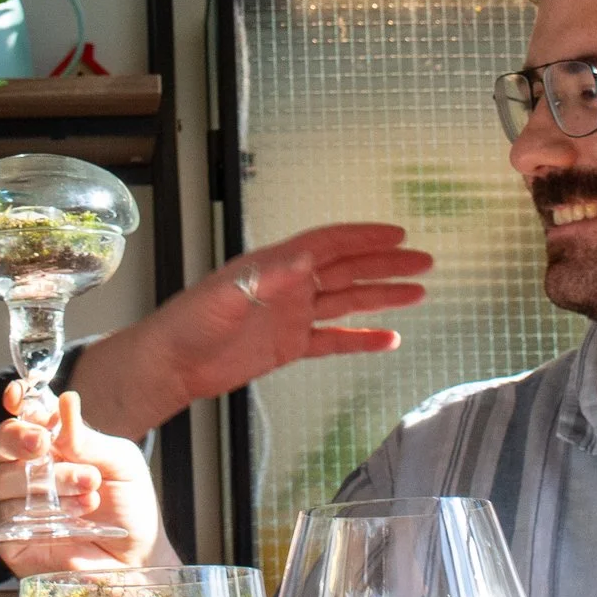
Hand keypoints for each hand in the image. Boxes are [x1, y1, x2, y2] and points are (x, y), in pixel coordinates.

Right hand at [0, 385, 177, 574]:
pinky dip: (36, 514)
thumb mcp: (121, 464)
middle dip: (19, 438)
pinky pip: (2, 517)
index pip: (26, 415)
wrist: (135, 560)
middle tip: (44, 443)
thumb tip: (66, 400)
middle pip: (2, 442)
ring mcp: (16, 503)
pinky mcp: (9, 537)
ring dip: (47, 482)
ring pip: (2, 479)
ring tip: (88, 489)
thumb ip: (89, 437)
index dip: (18, 402)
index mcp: (55, 444)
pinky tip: (71, 518)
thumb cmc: (130, 509)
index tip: (19, 396)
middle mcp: (30, 469)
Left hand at [68, 224, 430, 439]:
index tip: (398, 233)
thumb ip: (266, 276)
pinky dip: (361, 339)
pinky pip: (334, 340)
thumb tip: (304, 258)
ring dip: (382, 297)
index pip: (328, 244)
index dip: (363, 236)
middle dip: (386, 263)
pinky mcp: (289, 346)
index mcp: (275, 265)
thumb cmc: (189, 322)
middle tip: (424, 261)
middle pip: (347, 270)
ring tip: (418, 294)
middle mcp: (288, 285)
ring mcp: (291, 316)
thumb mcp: (225, 294)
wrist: (172, 363)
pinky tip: (389, 340)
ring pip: (347, 302)